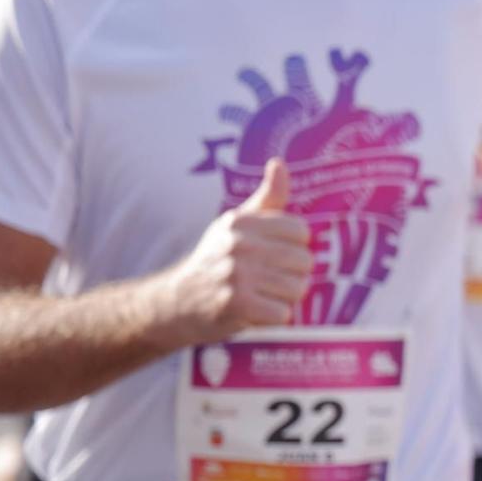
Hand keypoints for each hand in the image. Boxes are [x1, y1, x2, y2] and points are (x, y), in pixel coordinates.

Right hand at [158, 158, 311, 342]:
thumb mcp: (237, 225)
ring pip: (297, 289)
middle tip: (266, 280)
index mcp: (241, 222)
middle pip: (304, 261)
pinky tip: (254, 312)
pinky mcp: (237, 305)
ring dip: (284, 299)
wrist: (177, 302)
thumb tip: (279, 163)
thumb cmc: (217, 260)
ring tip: (260, 295)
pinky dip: (274, 318)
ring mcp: (237, 274)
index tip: (273, 256)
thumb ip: (267, 198)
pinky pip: (283, 313)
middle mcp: (238, 244)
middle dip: (292, 275)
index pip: (301, 231)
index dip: (294, 248)